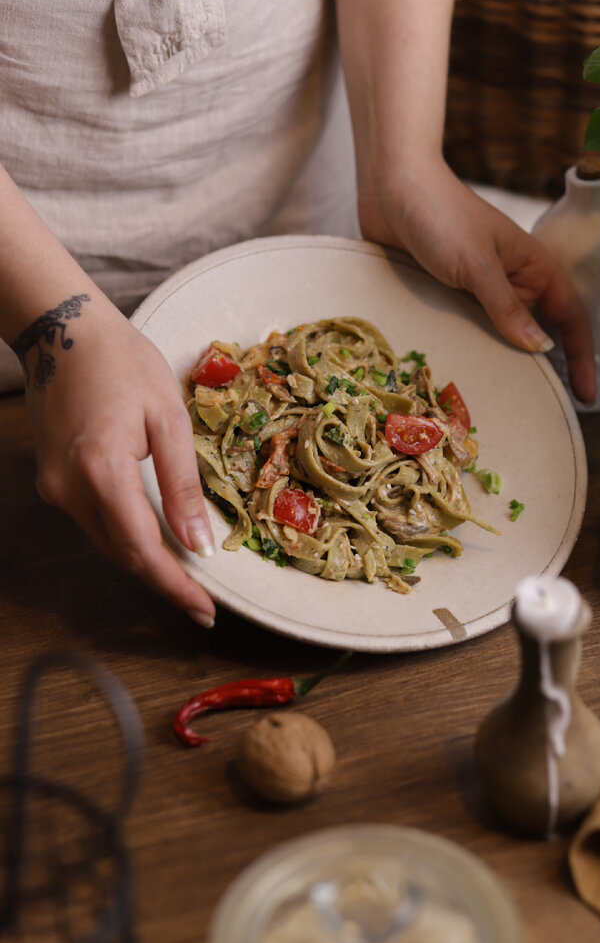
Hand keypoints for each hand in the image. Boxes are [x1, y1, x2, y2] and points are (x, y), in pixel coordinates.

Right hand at [23, 300, 216, 625]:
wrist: (63, 330)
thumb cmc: (123, 363)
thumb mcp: (168, 417)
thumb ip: (182, 485)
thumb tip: (199, 544)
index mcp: (102, 471)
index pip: (143, 548)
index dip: (175, 586)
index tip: (205, 612)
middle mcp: (69, 489)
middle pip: (122, 554)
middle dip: (164, 580)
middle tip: (203, 602)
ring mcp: (54, 487)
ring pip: (106, 542)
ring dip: (144, 560)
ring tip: (186, 575)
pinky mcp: (51, 480)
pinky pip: (93, 521)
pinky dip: (125, 534)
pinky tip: (154, 536)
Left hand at [358, 156, 595, 404]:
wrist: (389, 186)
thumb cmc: (439, 215)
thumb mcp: (476, 264)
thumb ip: (507, 308)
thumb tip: (541, 350)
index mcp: (532, 267)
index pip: (570, 318)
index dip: (583, 357)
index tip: (587, 397)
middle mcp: (510, 280)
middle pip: (536, 332)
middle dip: (543, 370)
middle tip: (542, 412)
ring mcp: (478, 288)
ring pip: (499, 335)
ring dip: (502, 364)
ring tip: (502, 404)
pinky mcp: (447, 293)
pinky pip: (467, 329)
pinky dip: (471, 350)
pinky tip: (462, 376)